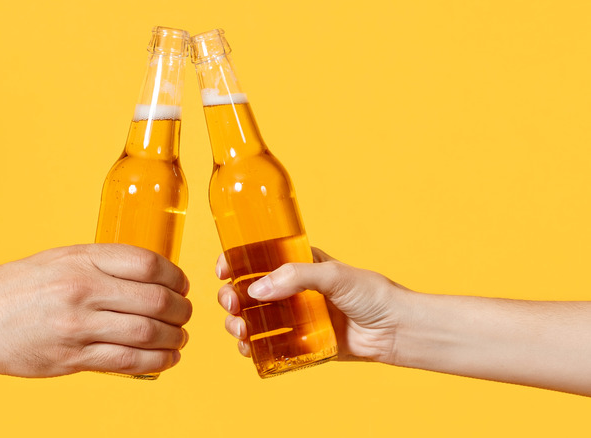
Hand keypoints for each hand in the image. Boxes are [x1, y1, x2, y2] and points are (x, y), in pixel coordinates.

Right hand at [0, 244, 191, 376]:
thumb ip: (100, 265)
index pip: (147, 263)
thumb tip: (146, 276)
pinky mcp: (70, 358)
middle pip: (154, 300)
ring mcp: (76, 326)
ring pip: (146, 333)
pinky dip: (156, 362)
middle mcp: (81, 289)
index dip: (175, 277)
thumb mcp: (58, 259)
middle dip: (181, 311)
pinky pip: (127, 361)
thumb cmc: (13, 288)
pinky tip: (166, 359)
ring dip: (174, 339)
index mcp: (80, 259)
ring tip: (180, 339)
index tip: (181, 286)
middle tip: (185, 315)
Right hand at [216, 247, 409, 363]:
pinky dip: (252, 347)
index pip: (258, 259)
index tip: (223, 270)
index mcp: (298, 264)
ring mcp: (294, 317)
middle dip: (231, 297)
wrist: (396, 330)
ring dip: (237, 323)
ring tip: (240, 329)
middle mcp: (292, 290)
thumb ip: (295, 276)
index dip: (235, 262)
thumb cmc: (372, 294)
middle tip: (232, 305)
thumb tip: (256, 290)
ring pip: (252, 319)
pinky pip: (268, 345)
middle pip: (247, 291)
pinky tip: (248, 347)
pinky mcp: (300, 343)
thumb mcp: (333, 274)